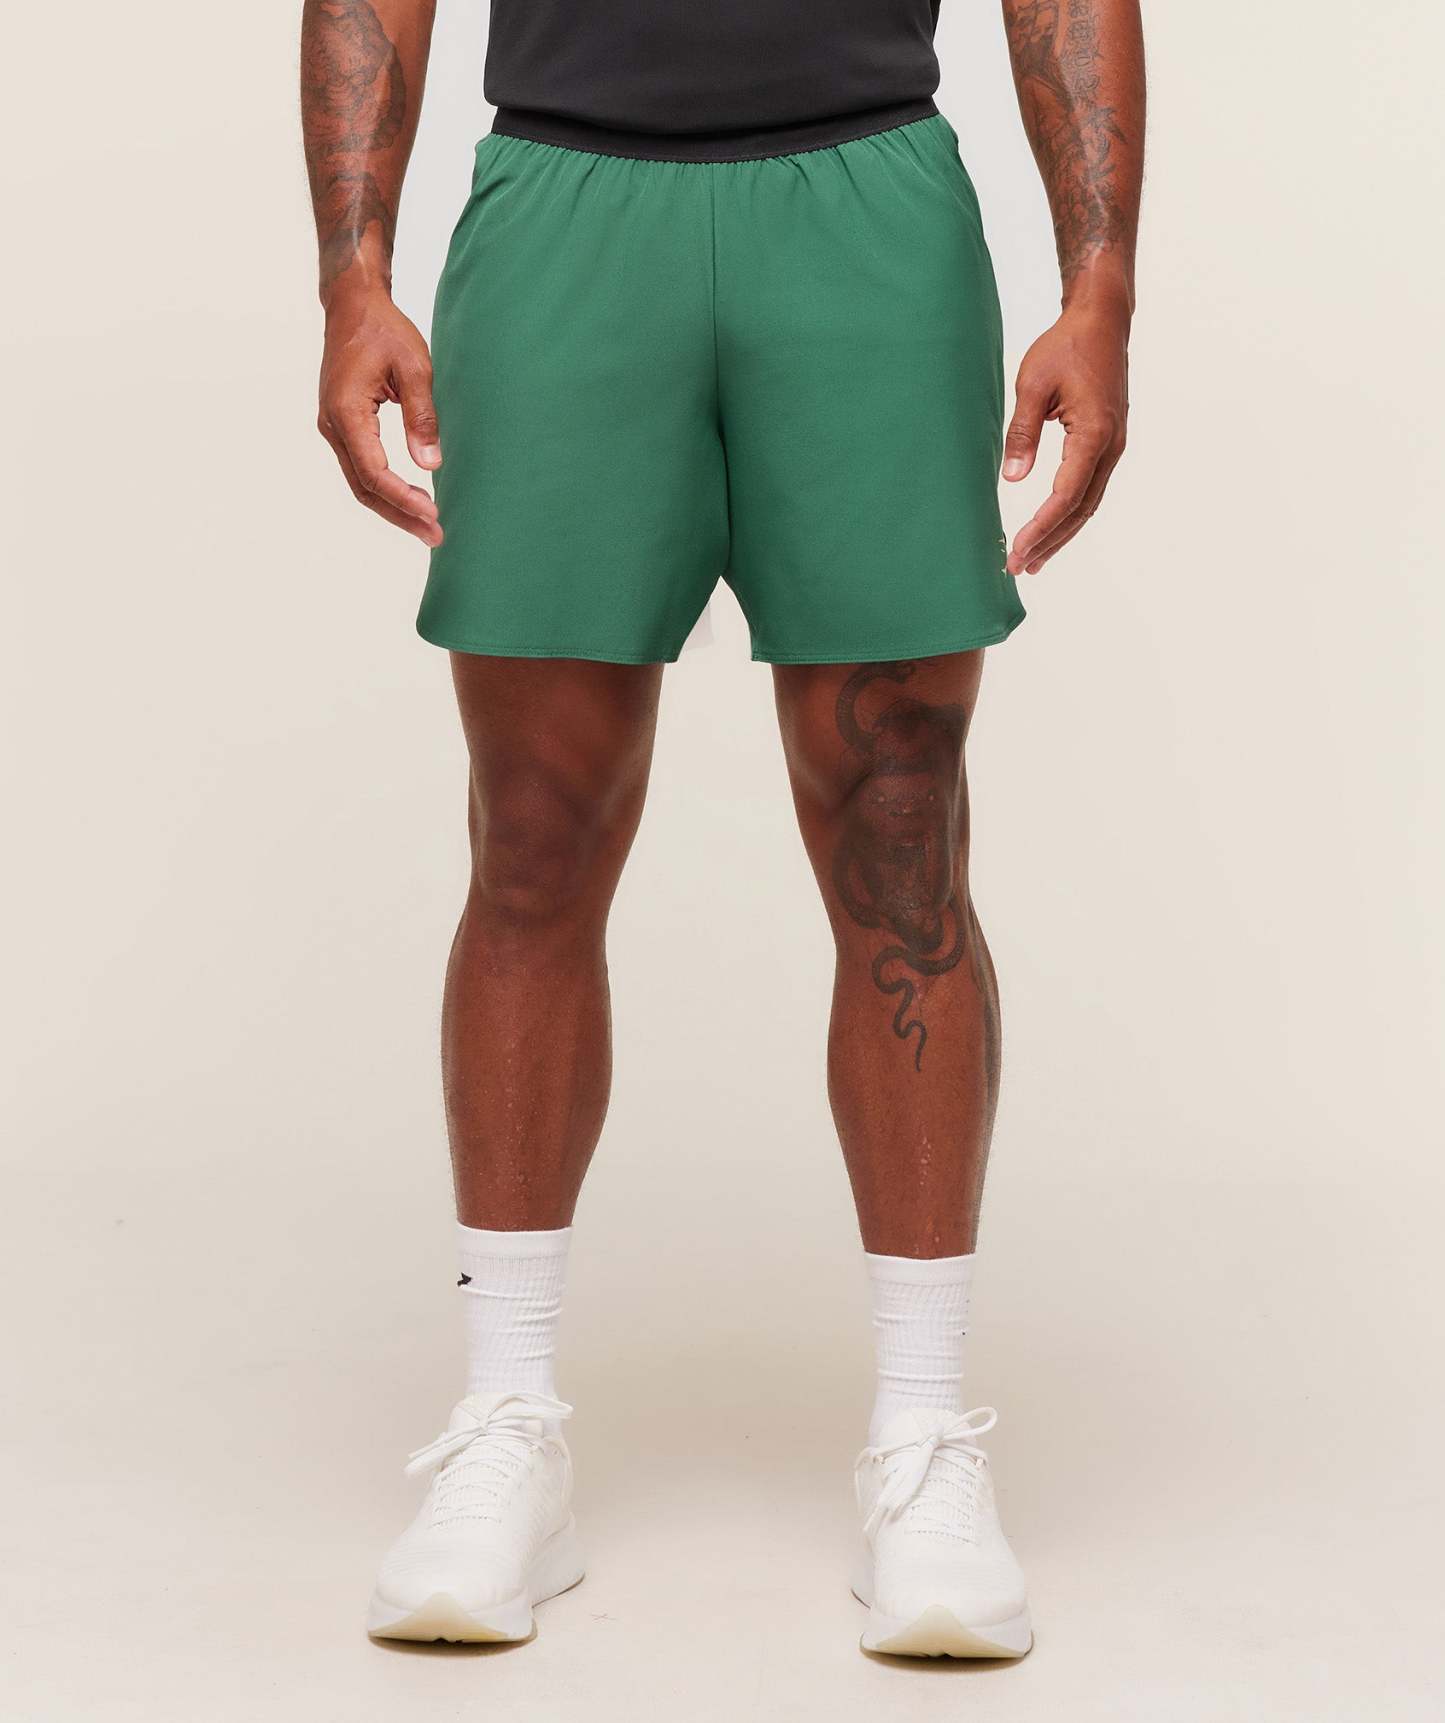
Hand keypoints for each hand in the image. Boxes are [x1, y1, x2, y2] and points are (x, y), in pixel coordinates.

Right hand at [317, 288, 443, 546]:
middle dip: (400, 515)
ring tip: (427, 528)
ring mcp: (334, 428)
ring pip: (361, 483)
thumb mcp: (415, 367)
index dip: (404, 498)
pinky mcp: (343, 427)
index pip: (374, 472)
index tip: (434, 515)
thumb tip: (430, 464)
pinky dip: (385, 489)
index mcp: (346, 411)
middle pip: (365, 487)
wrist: (353, 306)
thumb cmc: (384, 330)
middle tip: (435, 537)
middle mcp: (333, 425)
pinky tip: (411, 501)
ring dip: (394, 507)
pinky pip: (362, 468)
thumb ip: (422, 416)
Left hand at [1002, 305, 1128, 575]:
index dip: (1040, 529)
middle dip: (1049, 542)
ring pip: (1088, 503)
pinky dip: (1070, 513)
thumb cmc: (1066, 346)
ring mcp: (1114, 445)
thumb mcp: (1032, 386)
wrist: (1102, 321)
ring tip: (1033, 561)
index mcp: (1094, 433)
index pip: (1065, 495)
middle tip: (1018, 568)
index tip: (1016, 551)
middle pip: (1080, 509)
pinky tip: (1052, 528)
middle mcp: (1111, 445)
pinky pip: (1090, 488)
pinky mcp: (1108, 442)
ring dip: (1061, 534)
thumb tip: (1012, 479)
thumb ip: (1022, 434)